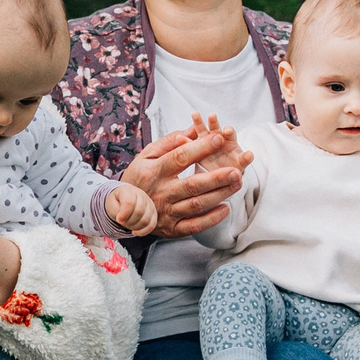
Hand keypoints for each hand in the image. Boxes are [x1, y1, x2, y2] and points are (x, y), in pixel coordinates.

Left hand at [101, 182, 157, 235]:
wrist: (124, 200)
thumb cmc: (117, 202)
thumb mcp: (111, 204)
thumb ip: (116, 210)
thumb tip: (122, 219)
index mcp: (130, 191)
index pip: (130, 203)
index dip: (124, 214)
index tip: (118, 219)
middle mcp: (142, 196)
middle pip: (139, 212)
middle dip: (128, 221)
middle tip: (122, 222)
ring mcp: (150, 205)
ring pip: (145, 220)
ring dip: (134, 227)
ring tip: (127, 224)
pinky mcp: (154, 214)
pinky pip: (152, 225)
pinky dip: (142, 232)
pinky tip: (134, 232)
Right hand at [121, 113, 252, 239]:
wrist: (122, 208)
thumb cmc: (140, 176)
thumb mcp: (148, 155)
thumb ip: (170, 142)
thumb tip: (193, 130)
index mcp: (154, 171)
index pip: (179, 158)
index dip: (200, 148)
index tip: (219, 139)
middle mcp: (160, 193)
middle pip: (192, 185)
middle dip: (216, 178)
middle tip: (236, 170)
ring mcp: (166, 213)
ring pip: (196, 205)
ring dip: (219, 195)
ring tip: (237, 183)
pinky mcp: (171, 229)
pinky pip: (194, 226)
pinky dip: (211, 219)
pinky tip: (225, 209)